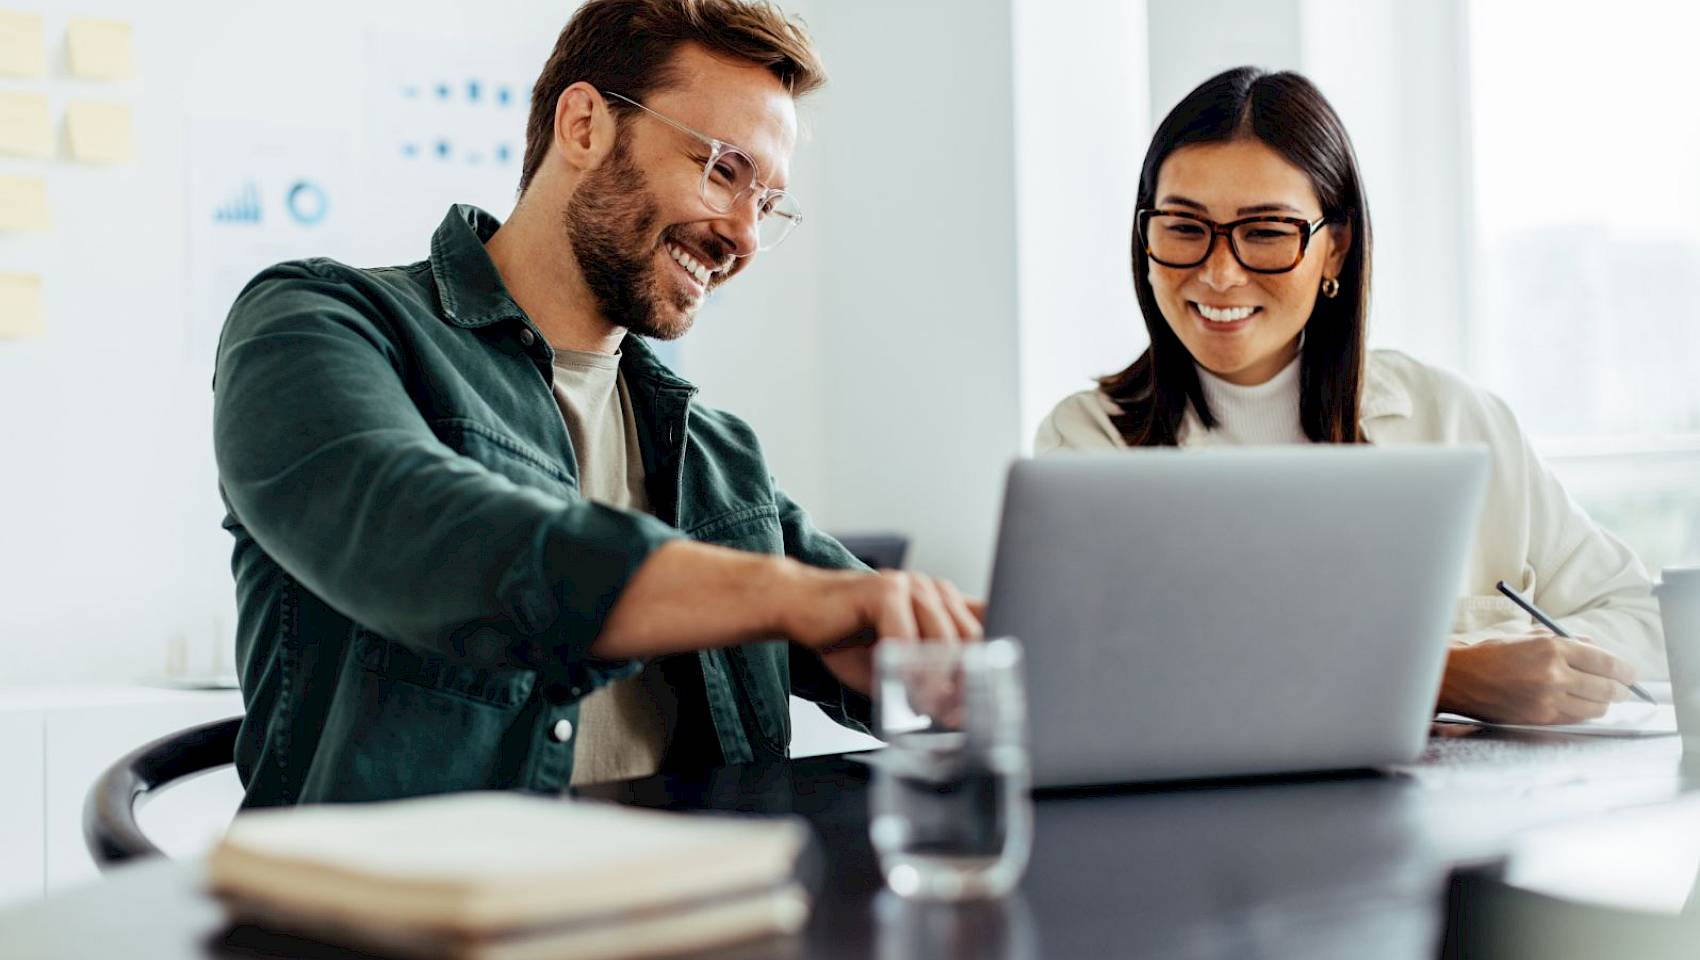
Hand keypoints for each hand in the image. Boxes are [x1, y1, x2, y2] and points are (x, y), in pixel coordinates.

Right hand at [778, 568, 983, 693]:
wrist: (798, 606)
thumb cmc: (845, 636)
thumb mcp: (896, 664)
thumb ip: (926, 680)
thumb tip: (957, 713)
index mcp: (942, 602)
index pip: (985, 629)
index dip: (989, 667)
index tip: (983, 702)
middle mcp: (933, 589)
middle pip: (971, 638)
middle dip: (966, 682)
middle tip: (955, 717)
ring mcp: (911, 585)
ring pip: (943, 640)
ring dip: (937, 682)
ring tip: (927, 709)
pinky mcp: (885, 590)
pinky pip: (906, 638)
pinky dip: (906, 670)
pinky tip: (900, 690)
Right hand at [1437, 632, 1637, 723]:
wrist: (1459, 679)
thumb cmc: (1491, 655)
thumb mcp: (1527, 637)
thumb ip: (1564, 641)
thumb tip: (1594, 648)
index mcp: (1551, 647)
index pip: (1604, 661)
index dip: (1624, 669)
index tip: (1630, 673)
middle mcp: (1553, 674)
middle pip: (1606, 687)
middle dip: (1621, 689)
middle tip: (1624, 689)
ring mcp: (1547, 699)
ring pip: (1595, 708)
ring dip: (1603, 703)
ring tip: (1601, 698)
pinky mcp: (1540, 718)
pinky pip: (1575, 718)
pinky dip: (1583, 713)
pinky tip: (1579, 705)